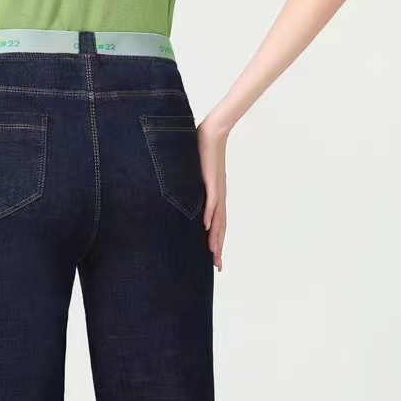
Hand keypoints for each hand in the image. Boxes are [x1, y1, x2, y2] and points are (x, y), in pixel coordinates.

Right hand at [196, 116, 228, 270]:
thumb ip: (191, 188)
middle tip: (217, 267)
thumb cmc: (204, 152)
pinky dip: (210, 215)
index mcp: (216, 198)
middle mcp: (219, 198)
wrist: (214, 133)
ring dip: (215, 238)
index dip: (216, 243)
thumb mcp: (195, 175)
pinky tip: (207, 227)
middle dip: (218, 249)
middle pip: (220, 228)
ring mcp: (217, 190)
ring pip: (218, 219)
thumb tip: (179, 194)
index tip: (214, 260)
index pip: (218, 225)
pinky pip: (212, 201)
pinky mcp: (212, 181)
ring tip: (213, 254)